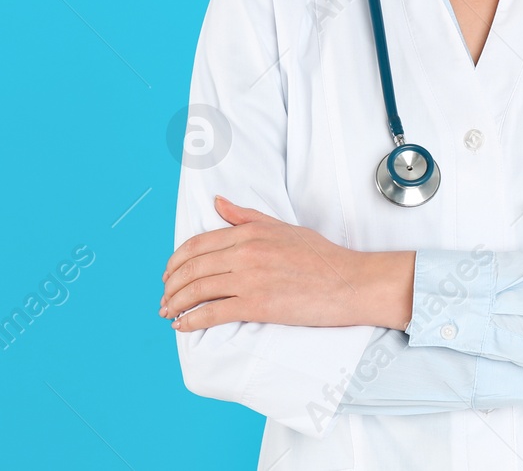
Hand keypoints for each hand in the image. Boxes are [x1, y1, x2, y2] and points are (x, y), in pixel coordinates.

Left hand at [161, 196, 413, 331]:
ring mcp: (250, 279)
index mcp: (251, 232)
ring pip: (196, 290)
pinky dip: (191, 321)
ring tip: (169, 313)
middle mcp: (246, 252)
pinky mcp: (257, 305)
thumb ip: (247, 217)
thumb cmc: (321, 257)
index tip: (169, 274)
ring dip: (175, 304)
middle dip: (171, 285)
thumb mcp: (284, 228)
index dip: (176, 261)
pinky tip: (183, 326)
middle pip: (192, 268)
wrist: (349, 282)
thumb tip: (218, 202)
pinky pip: (212, 313)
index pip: (198, 244)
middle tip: (166, 297)